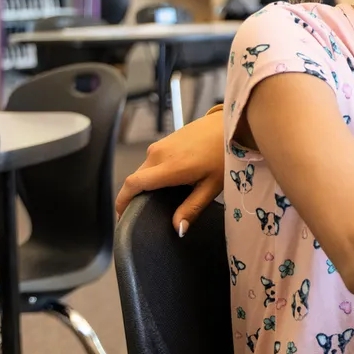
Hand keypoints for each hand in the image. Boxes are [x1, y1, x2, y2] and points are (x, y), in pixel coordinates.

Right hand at [115, 108, 226, 232]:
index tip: (122, 217)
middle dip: (135, 197)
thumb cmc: (224, 154)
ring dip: (147, 185)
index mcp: (169, 167)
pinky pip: (152, 161)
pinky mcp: (164, 140)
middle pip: (136, 180)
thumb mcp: (212, 186)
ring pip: (144, 170)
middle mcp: (158, 154)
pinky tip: (170, 182)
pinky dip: (155, 174)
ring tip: (161, 199)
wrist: (231, 125)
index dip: (122, 202)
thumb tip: (177, 228)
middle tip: (144, 214)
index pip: (133, 184)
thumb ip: (192, 208)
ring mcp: (160, 145)